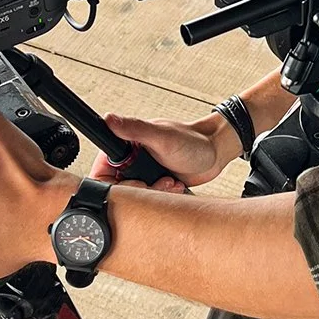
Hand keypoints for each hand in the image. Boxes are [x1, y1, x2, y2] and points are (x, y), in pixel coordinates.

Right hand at [89, 110, 241, 191]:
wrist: (215, 153)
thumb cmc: (192, 140)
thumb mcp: (162, 137)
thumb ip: (134, 129)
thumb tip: (110, 119)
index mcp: (125, 144)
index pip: (103, 171)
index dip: (117, 184)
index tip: (137, 182)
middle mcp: (130, 158)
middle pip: (118, 189)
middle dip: (140, 190)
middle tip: (156, 183)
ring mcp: (142, 172)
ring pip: (134, 197)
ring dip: (153, 194)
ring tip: (169, 182)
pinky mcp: (153, 183)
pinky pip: (148, 199)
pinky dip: (161, 196)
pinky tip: (174, 185)